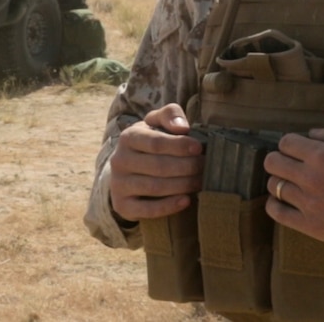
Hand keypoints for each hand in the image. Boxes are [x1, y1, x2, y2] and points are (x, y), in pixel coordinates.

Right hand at [109, 103, 204, 221]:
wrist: (126, 171)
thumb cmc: (148, 142)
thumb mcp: (156, 123)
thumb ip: (170, 114)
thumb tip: (182, 127)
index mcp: (128, 137)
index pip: (156, 142)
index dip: (179, 145)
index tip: (199, 148)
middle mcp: (119, 160)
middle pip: (158, 166)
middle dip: (186, 167)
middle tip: (205, 167)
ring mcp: (119, 184)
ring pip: (155, 187)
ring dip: (182, 185)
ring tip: (200, 181)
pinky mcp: (122, 205)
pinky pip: (147, 210)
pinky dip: (169, 206)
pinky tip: (186, 200)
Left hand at [264, 124, 323, 251]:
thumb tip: (310, 134)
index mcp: (323, 156)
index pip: (285, 142)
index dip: (291, 142)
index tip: (300, 148)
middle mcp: (311, 179)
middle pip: (272, 162)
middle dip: (280, 158)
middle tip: (292, 163)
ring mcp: (309, 204)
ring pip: (274, 186)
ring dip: (281, 180)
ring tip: (293, 181)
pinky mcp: (311, 226)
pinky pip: (276, 213)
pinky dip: (275, 204)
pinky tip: (284, 199)